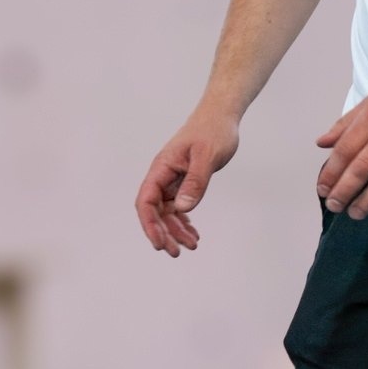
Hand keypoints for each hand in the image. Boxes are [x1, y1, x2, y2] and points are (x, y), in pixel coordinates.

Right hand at [134, 104, 240, 256]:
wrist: (221, 115)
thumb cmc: (213, 130)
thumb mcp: (206, 156)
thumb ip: (195, 182)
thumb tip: (182, 208)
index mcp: (161, 168)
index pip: (146, 201)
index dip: (149, 225)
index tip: (160, 243)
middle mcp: (163, 176)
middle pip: (155, 211)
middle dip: (163, 233)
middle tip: (176, 253)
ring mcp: (172, 179)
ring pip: (167, 212)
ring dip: (176, 230)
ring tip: (192, 246)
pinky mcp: (184, 181)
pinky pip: (179, 206)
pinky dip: (184, 221)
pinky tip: (193, 233)